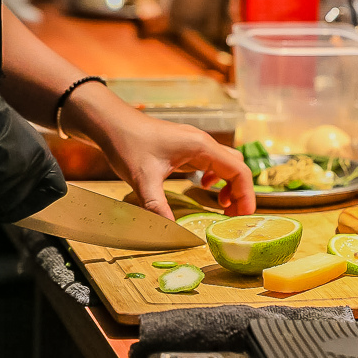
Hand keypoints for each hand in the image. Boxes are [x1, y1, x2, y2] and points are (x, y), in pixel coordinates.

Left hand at [69, 93, 255, 218]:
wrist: (111, 123)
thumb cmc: (128, 144)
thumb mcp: (143, 179)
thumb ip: (158, 207)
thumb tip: (172, 233)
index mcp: (201, 147)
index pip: (239, 171)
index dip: (247, 195)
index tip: (243, 217)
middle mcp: (204, 143)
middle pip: (237, 167)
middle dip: (240, 192)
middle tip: (233, 216)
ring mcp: (196, 144)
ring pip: (227, 164)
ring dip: (230, 185)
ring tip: (222, 206)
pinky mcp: (187, 147)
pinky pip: (213, 162)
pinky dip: (216, 177)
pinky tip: (203, 187)